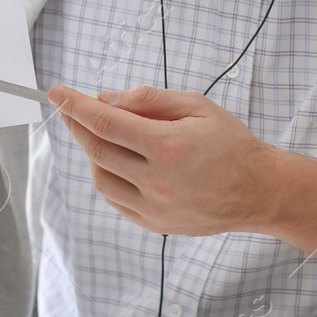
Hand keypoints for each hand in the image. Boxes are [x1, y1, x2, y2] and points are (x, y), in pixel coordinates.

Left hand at [46, 83, 284, 235]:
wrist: (259, 191)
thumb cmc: (232, 144)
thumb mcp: (197, 106)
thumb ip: (150, 99)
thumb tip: (107, 99)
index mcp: (167, 146)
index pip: (106, 122)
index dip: (75, 106)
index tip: (57, 93)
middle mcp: (157, 180)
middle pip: (97, 150)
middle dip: (78, 126)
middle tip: (72, 110)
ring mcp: (154, 207)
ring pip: (101, 178)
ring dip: (93, 154)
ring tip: (106, 137)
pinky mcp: (155, 224)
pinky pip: (115, 200)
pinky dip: (108, 177)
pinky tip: (118, 163)